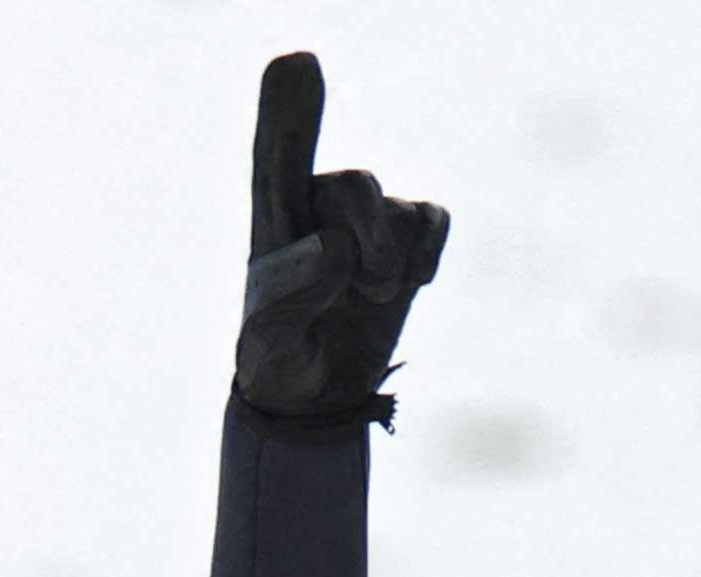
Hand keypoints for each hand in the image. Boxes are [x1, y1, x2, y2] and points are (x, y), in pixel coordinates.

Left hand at [230, 52, 448, 427]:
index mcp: (273, 216)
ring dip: (392, 265)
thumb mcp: (269, 343)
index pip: (276, 154)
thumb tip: (335, 247)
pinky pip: (431, 219)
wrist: (316, 390)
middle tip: (367, 289)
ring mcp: (366, 212)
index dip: (289, 110)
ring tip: (370, 298)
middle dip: (370, 240)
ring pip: (398, 212)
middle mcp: (318, 199)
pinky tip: (410, 284)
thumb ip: (291, 296)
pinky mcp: (407, 231)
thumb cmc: (279, 359)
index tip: (298, 62)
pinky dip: (426, 256)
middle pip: (355, 187)